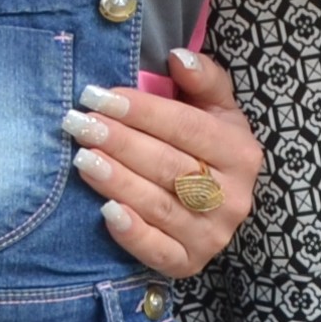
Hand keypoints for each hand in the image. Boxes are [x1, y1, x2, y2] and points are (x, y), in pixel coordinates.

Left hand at [63, 49, 258, 278]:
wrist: (212, 202)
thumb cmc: (204, 144)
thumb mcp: (214, 107)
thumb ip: (203, 78)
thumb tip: (178, 57)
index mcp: (240, 153)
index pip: (187, 128)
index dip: (142, 111)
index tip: (99, 96)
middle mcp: (233, 197)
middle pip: (169, 165)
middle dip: (120, 142)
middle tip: (80, 124)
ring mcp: (213, 235)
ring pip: (160, 205)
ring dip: (117, 181)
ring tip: (81, 158)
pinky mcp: (190, 263)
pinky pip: (158, 252)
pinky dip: (132, 233)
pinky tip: (105, 211)